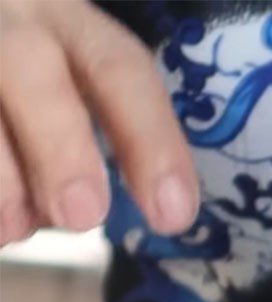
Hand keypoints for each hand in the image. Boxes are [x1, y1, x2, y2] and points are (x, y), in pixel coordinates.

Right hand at [0, 0, 198, 244]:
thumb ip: (81, 146)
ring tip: (14, 228)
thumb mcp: (66, 100)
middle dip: (62, 147)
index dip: (152, 142)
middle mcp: (9, 18)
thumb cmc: (29, 101)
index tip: (174, 215)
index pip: (121, 70)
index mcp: (70, 27)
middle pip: (32, 64)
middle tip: (82, 216)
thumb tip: (73, 211)